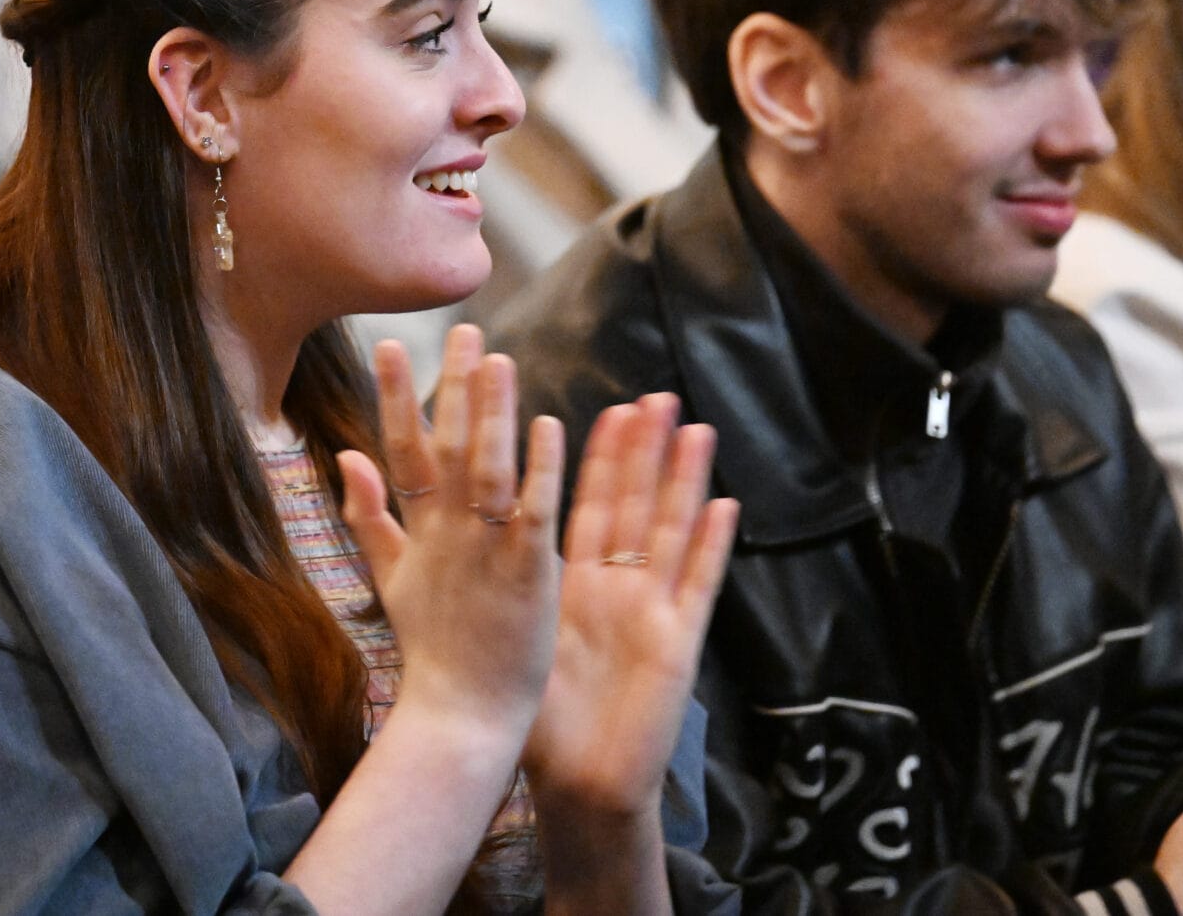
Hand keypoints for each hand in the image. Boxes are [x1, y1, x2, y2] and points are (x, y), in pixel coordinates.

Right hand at [338, 328, 562, 750]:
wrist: (460, 718)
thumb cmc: (433, 649)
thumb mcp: (390, 578)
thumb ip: (369, 515)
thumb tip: (343, 455)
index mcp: (418, 532)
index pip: (401, 451)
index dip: (394, 397)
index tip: (389, 345)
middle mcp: (448, 535)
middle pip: (449, 447)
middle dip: (455, 387)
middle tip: (465, 330)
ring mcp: (487, 553)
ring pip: (488, 470)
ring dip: (493, 414)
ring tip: (499, 359)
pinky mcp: (529, 575)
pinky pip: (534, 513)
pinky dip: (539, 470)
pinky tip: (547, 426)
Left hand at [524, 394, 737, 820]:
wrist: (580, 786)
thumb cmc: (542, 724)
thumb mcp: (515, 644)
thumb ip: (494, 589)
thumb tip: (455, 544)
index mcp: (578, 587)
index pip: (591, 509)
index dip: (602, 461)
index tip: (608, 409)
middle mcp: (619, 590)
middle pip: (636, 507)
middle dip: (647, 453)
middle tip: (656, 396)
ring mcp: (653, 611)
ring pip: (672, 532)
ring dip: (685, 481)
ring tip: (696, 429)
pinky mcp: (677, 643)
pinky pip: (698, 585)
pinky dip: (713, 546)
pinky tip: (727, 506)